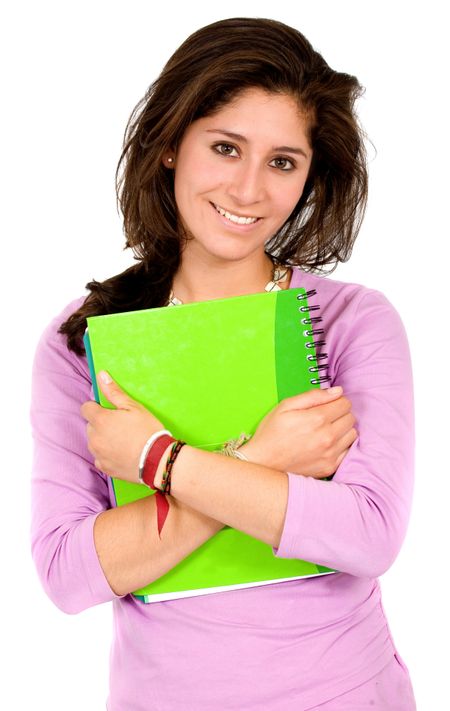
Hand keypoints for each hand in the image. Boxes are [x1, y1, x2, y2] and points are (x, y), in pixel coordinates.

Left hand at [80, 371, 164, 482]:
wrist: (157, 460)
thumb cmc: (147, 430)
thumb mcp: (133, 407)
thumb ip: (114, 392)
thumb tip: (101, 375)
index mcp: (100, 420)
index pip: (86, 408)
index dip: (97, 408)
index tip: (110, 412)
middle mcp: (94, 438)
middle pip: (90, 425)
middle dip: (101, 424)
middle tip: (121, 426)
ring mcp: (98, 454)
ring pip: (94, 442)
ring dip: (103, 439)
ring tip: (123, 440)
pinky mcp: (104, 468)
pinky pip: (100, 457)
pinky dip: (107, 454)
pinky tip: (122, 452)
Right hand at [240, 386, 356, 477]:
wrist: (263, 463)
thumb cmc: (271, 432)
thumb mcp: (285, 406)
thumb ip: (313, 396)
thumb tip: (338, 391)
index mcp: (317, 418)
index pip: (345, 403)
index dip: (336, 400)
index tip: (327, 404)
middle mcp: (327, 437)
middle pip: (351, 417)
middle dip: (340, 413)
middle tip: (324, 417)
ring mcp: (330, 454)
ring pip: (352, 434)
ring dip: (343, 429)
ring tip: (326, 430)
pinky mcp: (330, 467)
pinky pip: (348, 451)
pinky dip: (341, 445)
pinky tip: (326, 444)